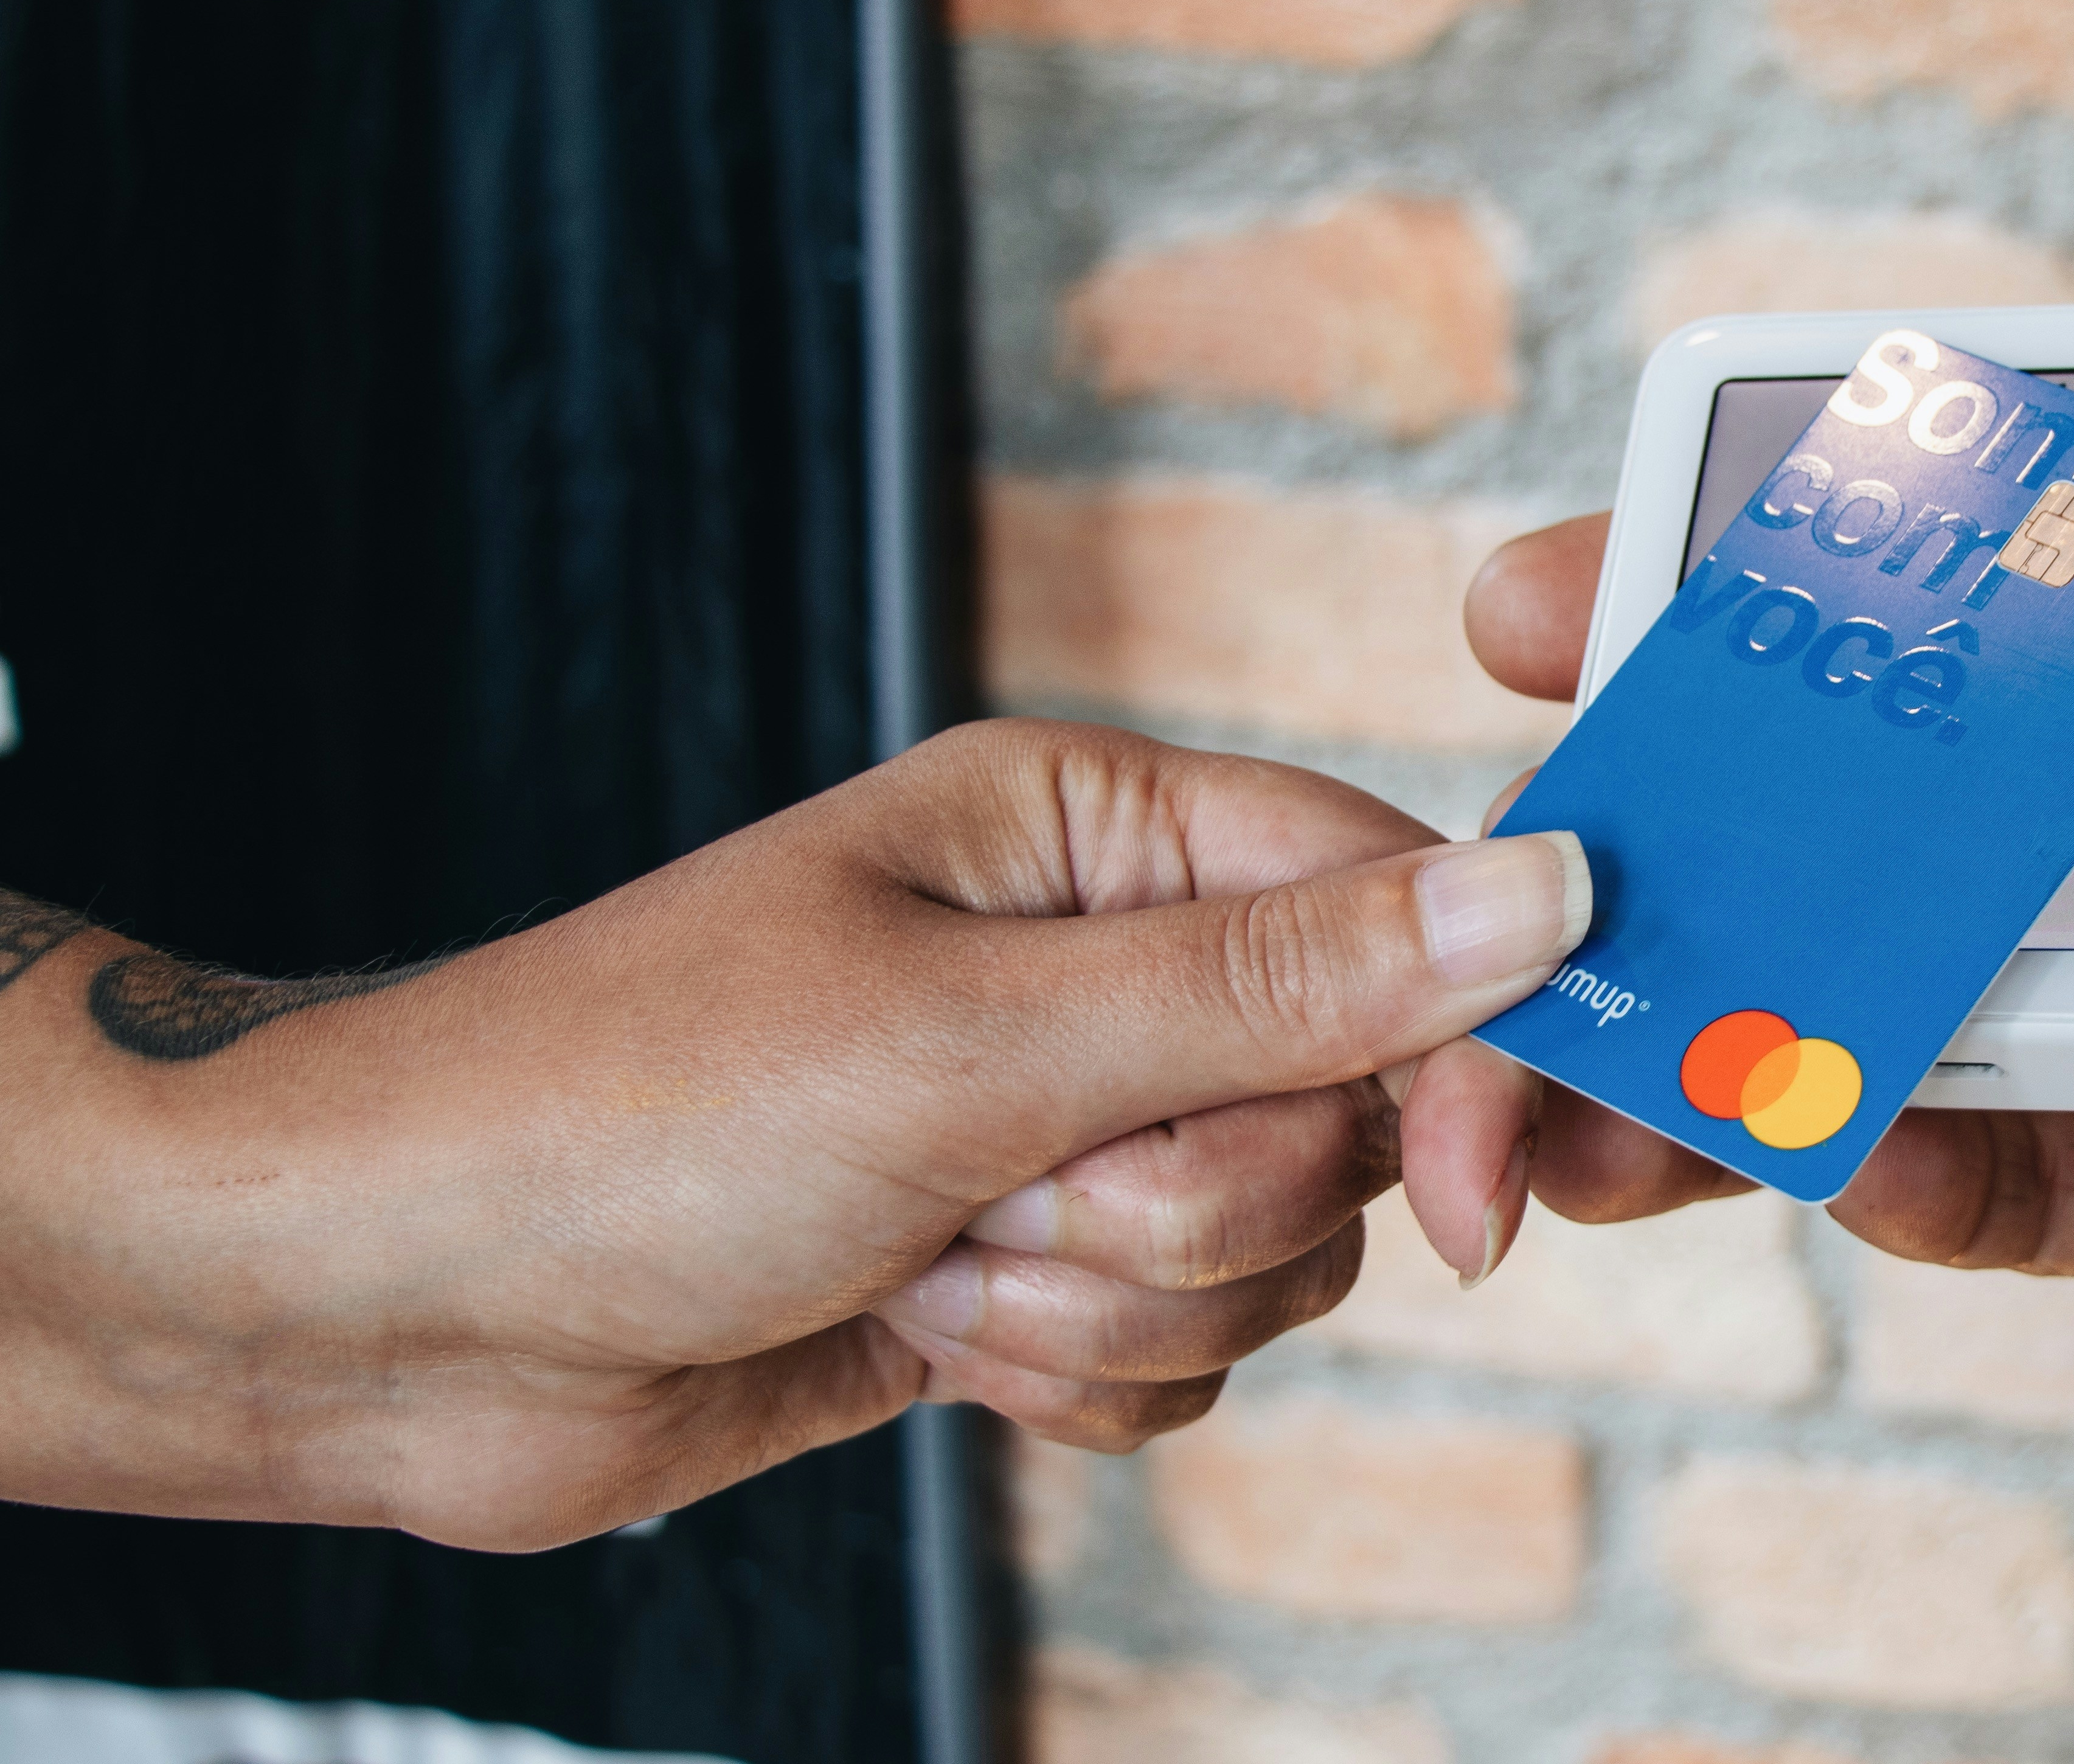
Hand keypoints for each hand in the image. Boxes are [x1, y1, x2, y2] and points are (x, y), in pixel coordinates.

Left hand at [0, 721, 1579, 1547]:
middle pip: (1342, 1109)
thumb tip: (1545, 891)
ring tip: (935, 1265)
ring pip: (1271, 1252)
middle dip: (1203, 1205)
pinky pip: (1182, 1354)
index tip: (1479, 1205)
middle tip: (1027, 1199)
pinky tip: (926, 1335)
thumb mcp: (979, 1038)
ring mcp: (1061, 1125)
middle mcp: (1099, 966)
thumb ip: (1280, 982)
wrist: (388, 1307)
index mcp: (1097, 834)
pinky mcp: (1022, 1268)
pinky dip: (1074, 1378)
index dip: (1459, 1062)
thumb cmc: (628, 1110)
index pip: (1396, 916)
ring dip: (1116, 1303)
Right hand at [1461, 514, 2073, 1366]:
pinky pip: (1993, 1189)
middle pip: (1813, 829)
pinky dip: (1897, 1172)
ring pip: (1848, 1024)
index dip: (1711, 586)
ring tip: (1569, 1071)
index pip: (1906, 608)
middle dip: (1623, 843)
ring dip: (1698, 1041)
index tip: (1562, 584)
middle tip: (1502, 855)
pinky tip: (1834, 1150)